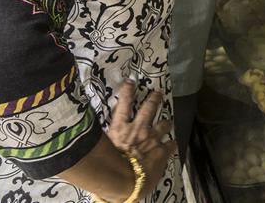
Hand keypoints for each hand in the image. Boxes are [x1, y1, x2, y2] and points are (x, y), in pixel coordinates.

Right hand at [107, 81, 175, 198]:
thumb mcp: (102, 149)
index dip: (127, 91)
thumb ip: (104, 139)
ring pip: (164, 123)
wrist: (124, 182)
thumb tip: (92, 134)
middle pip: (149, 108)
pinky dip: (171, 144)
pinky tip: (172, 144)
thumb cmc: (108, 167)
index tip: (130, 82)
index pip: (123, 104)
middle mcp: (138, 129)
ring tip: (167, 121)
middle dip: (154, 98)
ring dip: (166, 122)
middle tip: (157, 93)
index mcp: (120, 129)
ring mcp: (152, 139)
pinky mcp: (162, 150)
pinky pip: (171, 143)